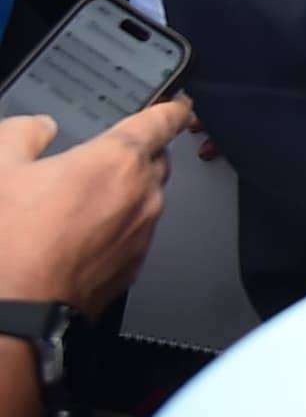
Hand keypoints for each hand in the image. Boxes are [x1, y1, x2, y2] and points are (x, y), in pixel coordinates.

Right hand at [0, 100, 189, 311]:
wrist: (14, 311)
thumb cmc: (9, 242)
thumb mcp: (0, 169)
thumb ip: (24, 134)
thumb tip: (39, 127)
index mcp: (118, 160)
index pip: (163, 121)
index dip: (172, 109)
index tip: (178, 105)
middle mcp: (142, 194)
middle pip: (155, 161)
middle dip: (134, 156)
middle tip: (96, 163)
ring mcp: (142, 233)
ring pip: (146, 199)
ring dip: (123, 194)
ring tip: (77, 205)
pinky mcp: (133, 265)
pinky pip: (134, 234)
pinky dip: (116, 228)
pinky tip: (78, 237)